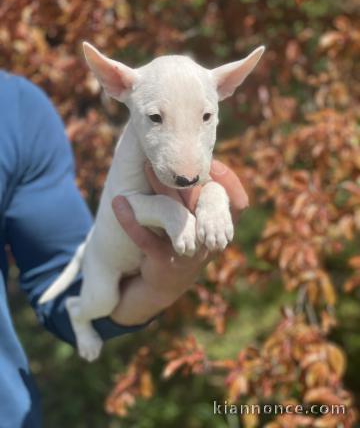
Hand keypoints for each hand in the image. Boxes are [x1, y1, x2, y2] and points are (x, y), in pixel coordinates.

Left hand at [110, 160, 247, 325]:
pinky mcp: (166, 261)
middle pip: (204, 204)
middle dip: (188, 178)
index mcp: (222, 228)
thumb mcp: (197, 221)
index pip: (238, 204)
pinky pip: (147, 238)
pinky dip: (131, 220)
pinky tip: (118, 202)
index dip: (229, 182)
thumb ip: (199, 196)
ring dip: (161, 188)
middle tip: (171, 154)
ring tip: (146, 166)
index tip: (212, 162)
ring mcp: (190, 252)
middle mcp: (211, 241)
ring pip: (176, 215)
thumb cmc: (184, 240)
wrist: (165, 283)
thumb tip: (189, 155)